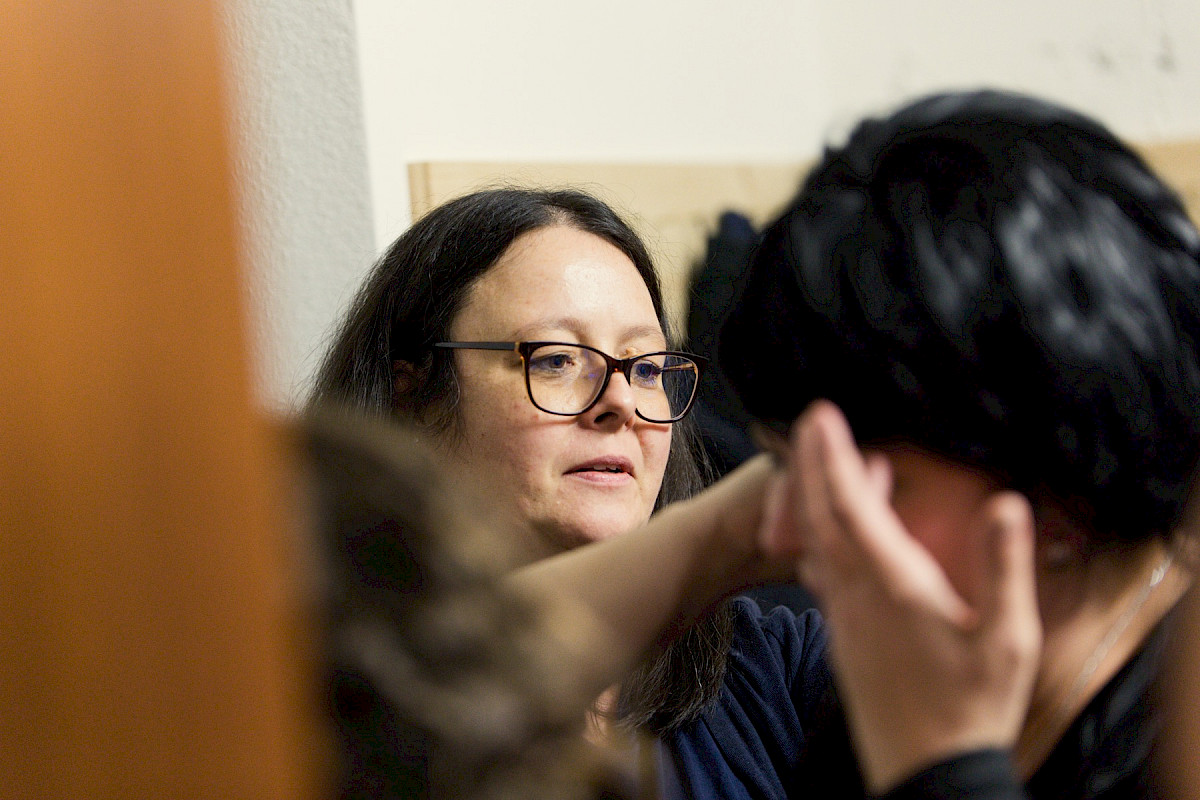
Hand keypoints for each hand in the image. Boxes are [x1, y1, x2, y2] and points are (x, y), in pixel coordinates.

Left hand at [762, 401, 1041, 793]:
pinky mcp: (842, 638)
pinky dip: (824, 539)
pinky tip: (837, 536)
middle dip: (813, 464)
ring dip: (817, 501)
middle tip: (812, 423)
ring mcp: (843, 618)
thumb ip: (1004, 569)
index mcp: (894, 586)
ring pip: (815, 545)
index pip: (852, 508)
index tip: (821, 415)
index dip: (834, 458)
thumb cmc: (973, 708)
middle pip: (820, 517)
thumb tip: (1007, 503)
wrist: (927, 773)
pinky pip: (821, 574)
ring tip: (834, 467)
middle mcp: (855, 596)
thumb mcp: (1008, 640)